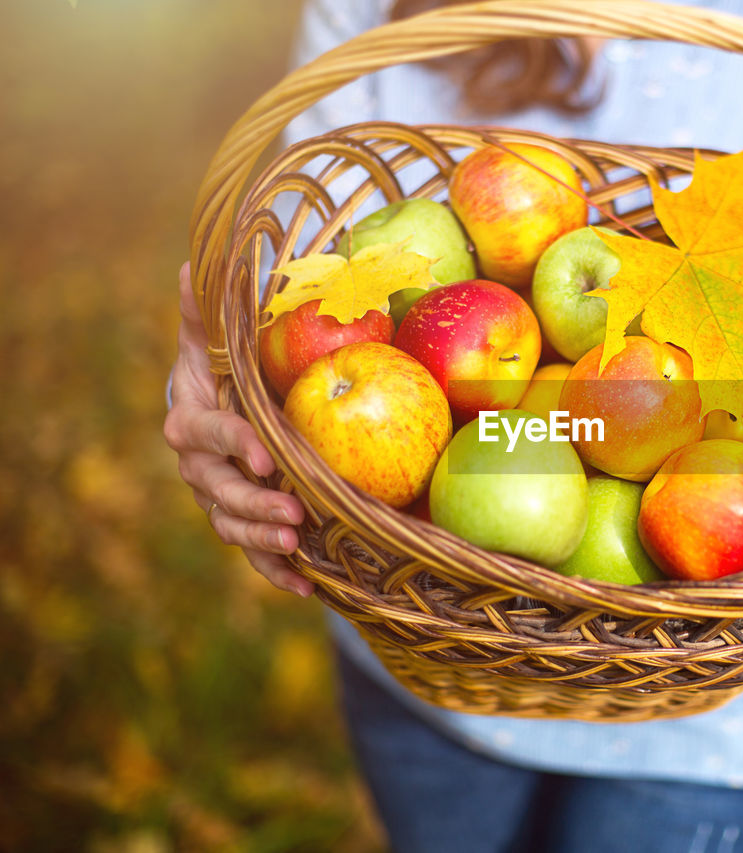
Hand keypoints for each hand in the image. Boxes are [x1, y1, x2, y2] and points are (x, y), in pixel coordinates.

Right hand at [162, 263, 312, 596]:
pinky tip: (307, 586)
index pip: (207, 433)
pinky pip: (257, 554)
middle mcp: (199, 466)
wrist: (227, 404)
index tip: (266, 454)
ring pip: (232, 525)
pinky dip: (278, 572)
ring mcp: (220, 498)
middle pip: (217, 490)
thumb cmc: (227, 364)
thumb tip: (191, 264)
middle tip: (293, 511)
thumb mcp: (217, 333)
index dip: (233, 444)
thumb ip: (207, 308)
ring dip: (262, 539)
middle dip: (252, 503)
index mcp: (191, 418)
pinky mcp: (245, 522)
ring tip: (296, 543)